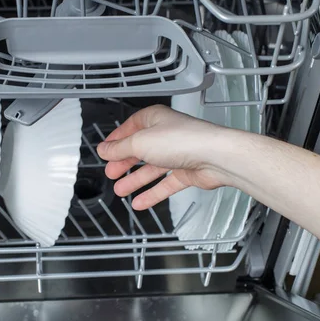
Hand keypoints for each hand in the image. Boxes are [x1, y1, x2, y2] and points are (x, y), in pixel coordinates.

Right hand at [97, 105, 229, 210]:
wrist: (215, 157)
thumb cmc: (184, 140)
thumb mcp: (140, 143)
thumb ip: (119, 149)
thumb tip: (104, 150)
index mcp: (155, 119)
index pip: (130, 128)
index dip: (116, 140)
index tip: (105, 151)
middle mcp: (166, 134)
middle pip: (139, 150)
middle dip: (124, 163)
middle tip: (111, 172)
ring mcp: (177, 154)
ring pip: (151, 169)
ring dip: (135, 180)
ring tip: (120, 190)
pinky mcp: (186, 172)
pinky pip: (164, 184)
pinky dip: (152, 193)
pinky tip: (140, 201)